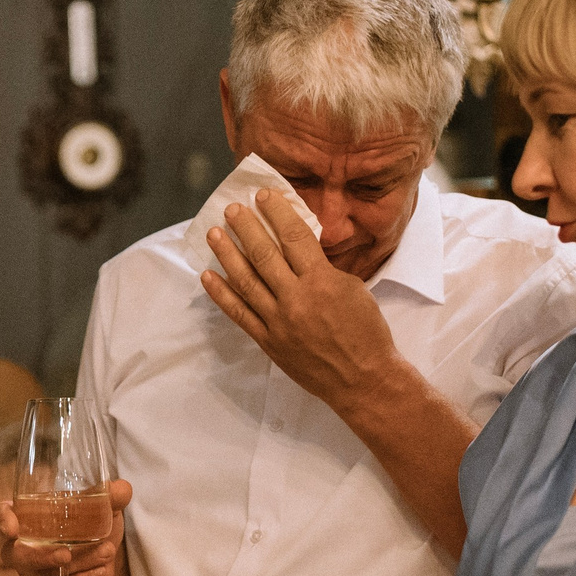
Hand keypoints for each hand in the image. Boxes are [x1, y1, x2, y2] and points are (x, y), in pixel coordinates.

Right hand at [0, 480, 135, 575]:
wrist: (107, 560)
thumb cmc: (92, 526)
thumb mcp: (103, 508)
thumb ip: (110, 496)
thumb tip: (121, 489)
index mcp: (26, 517)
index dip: (0, 521)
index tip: (10, 528)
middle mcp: (22, 547)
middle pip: (15, 555)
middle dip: (40, 556)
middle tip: (66, 553)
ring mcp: (34, 573)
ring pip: (46, 573)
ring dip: (78, 563)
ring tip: (107, 551)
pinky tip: (102, 571)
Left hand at [200, 193, 408, 411]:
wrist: (363, 379)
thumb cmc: (366, 332)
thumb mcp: (353, 289)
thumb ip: (323, 268)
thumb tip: (299, 250)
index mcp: (321, 281)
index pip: (294, 237)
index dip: (277, 213)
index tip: (263, 196)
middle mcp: (295, 298)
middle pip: (264, 254)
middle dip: (246, 228)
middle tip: (231, 210)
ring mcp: (278, 321)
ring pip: (245, 281)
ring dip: (227, 255)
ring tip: (213, 234)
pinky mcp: (268, 341)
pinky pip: (239, 314)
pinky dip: (221, 294)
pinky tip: (208, 276)